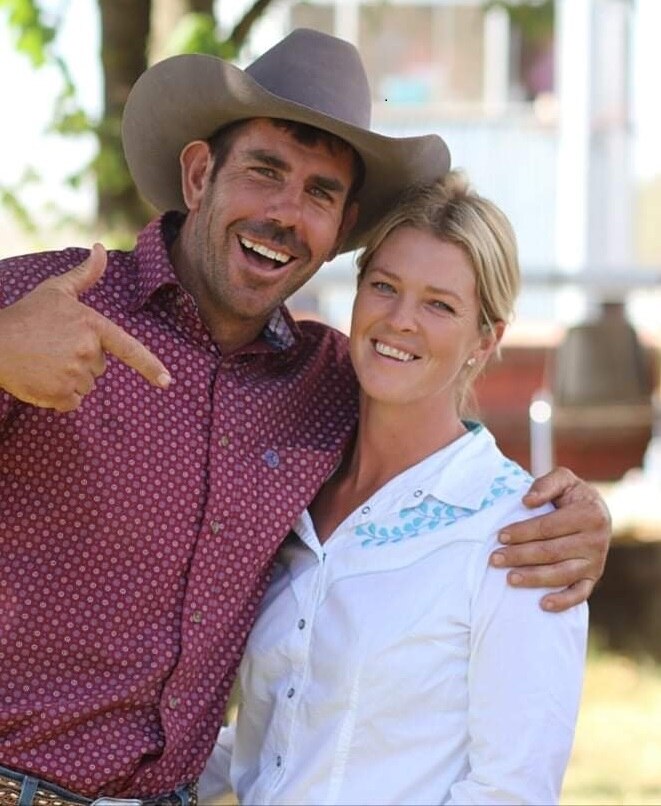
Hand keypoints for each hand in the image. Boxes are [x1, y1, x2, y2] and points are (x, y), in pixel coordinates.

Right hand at [0, 244, 171, 411]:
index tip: (167, 382)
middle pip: (100, 367)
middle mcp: (88, 351)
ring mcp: (74, 375)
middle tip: (54, 348)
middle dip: (82, 361)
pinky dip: (59, 397)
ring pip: (86, 386)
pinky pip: (72, 403)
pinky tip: (42, 378)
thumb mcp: (56, 290)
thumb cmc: (26, 315)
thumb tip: (100, 248)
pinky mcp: (60, 396)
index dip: (150, 366)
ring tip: (45, 362)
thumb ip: (85, 275)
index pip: (129, 348)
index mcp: (92, 326)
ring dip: (70, 379)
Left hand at [490, 467, 610, 611]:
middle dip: (520, 556)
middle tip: (494, 559)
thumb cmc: (571, 495)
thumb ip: (546, 484)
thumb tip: (527, 502)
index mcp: (589, 515)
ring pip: (562, 574)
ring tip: (509, 579)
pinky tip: (542, 605)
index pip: (548, 527)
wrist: (594, 511)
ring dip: (534, 578)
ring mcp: (596, 562)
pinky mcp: (593, 578)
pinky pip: (579, 594)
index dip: (522, 532)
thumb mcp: (563, 479)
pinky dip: (563, 602)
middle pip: (551, 552)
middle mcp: (596, 541)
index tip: (500, 535)